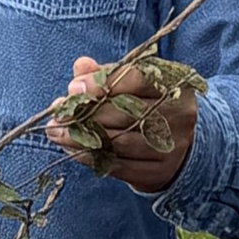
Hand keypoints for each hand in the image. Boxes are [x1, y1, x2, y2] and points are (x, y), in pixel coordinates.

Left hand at [65, 56, 199, 194]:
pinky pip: (117, 166)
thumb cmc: (149, 105)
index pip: (137, 79)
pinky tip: (72, 149)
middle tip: (57, 113)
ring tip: (57, 132)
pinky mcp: (158, 172)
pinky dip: (89, 157)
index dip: (102, 83)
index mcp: (174, 84)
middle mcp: (179, 115)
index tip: (73, 87)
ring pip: (119, 142)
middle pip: (125, 113)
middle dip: (85, 113)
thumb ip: (108, 73)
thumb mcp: (134, 83)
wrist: (181, 144)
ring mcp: (171, 146)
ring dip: (81, 138)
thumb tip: (81, 66)